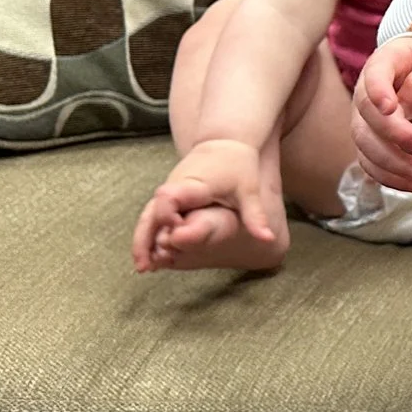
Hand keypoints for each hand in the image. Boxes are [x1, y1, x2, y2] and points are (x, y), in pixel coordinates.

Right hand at [130, 140, 278, 271]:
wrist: (225, 143)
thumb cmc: (238, 166)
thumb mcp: (249, 190)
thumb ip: (255, 215)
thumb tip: (269, 238)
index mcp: (194, 184)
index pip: (171, 198)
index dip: (168, 216)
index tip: (175, 233)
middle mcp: (175, 187)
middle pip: (152, 212)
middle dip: (146, 238)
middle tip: (145, 266)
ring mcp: (168, 191)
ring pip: (148, 216)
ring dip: (142, 240)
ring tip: (142, 268)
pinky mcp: (167, 196)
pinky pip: (152, 216)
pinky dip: (147, 234)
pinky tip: (149, 258)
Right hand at [352, 37, 411, 191]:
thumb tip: (400, 107)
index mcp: (386, 61)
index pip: (374, 74)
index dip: (377, 91)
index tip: (390, 108)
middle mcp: (368, 91)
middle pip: (366, 116)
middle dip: (392, 134)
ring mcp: (366, 119)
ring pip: (365, 144)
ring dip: (390, 163)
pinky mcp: (373, 143)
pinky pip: (371, 163)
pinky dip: (389, 177)